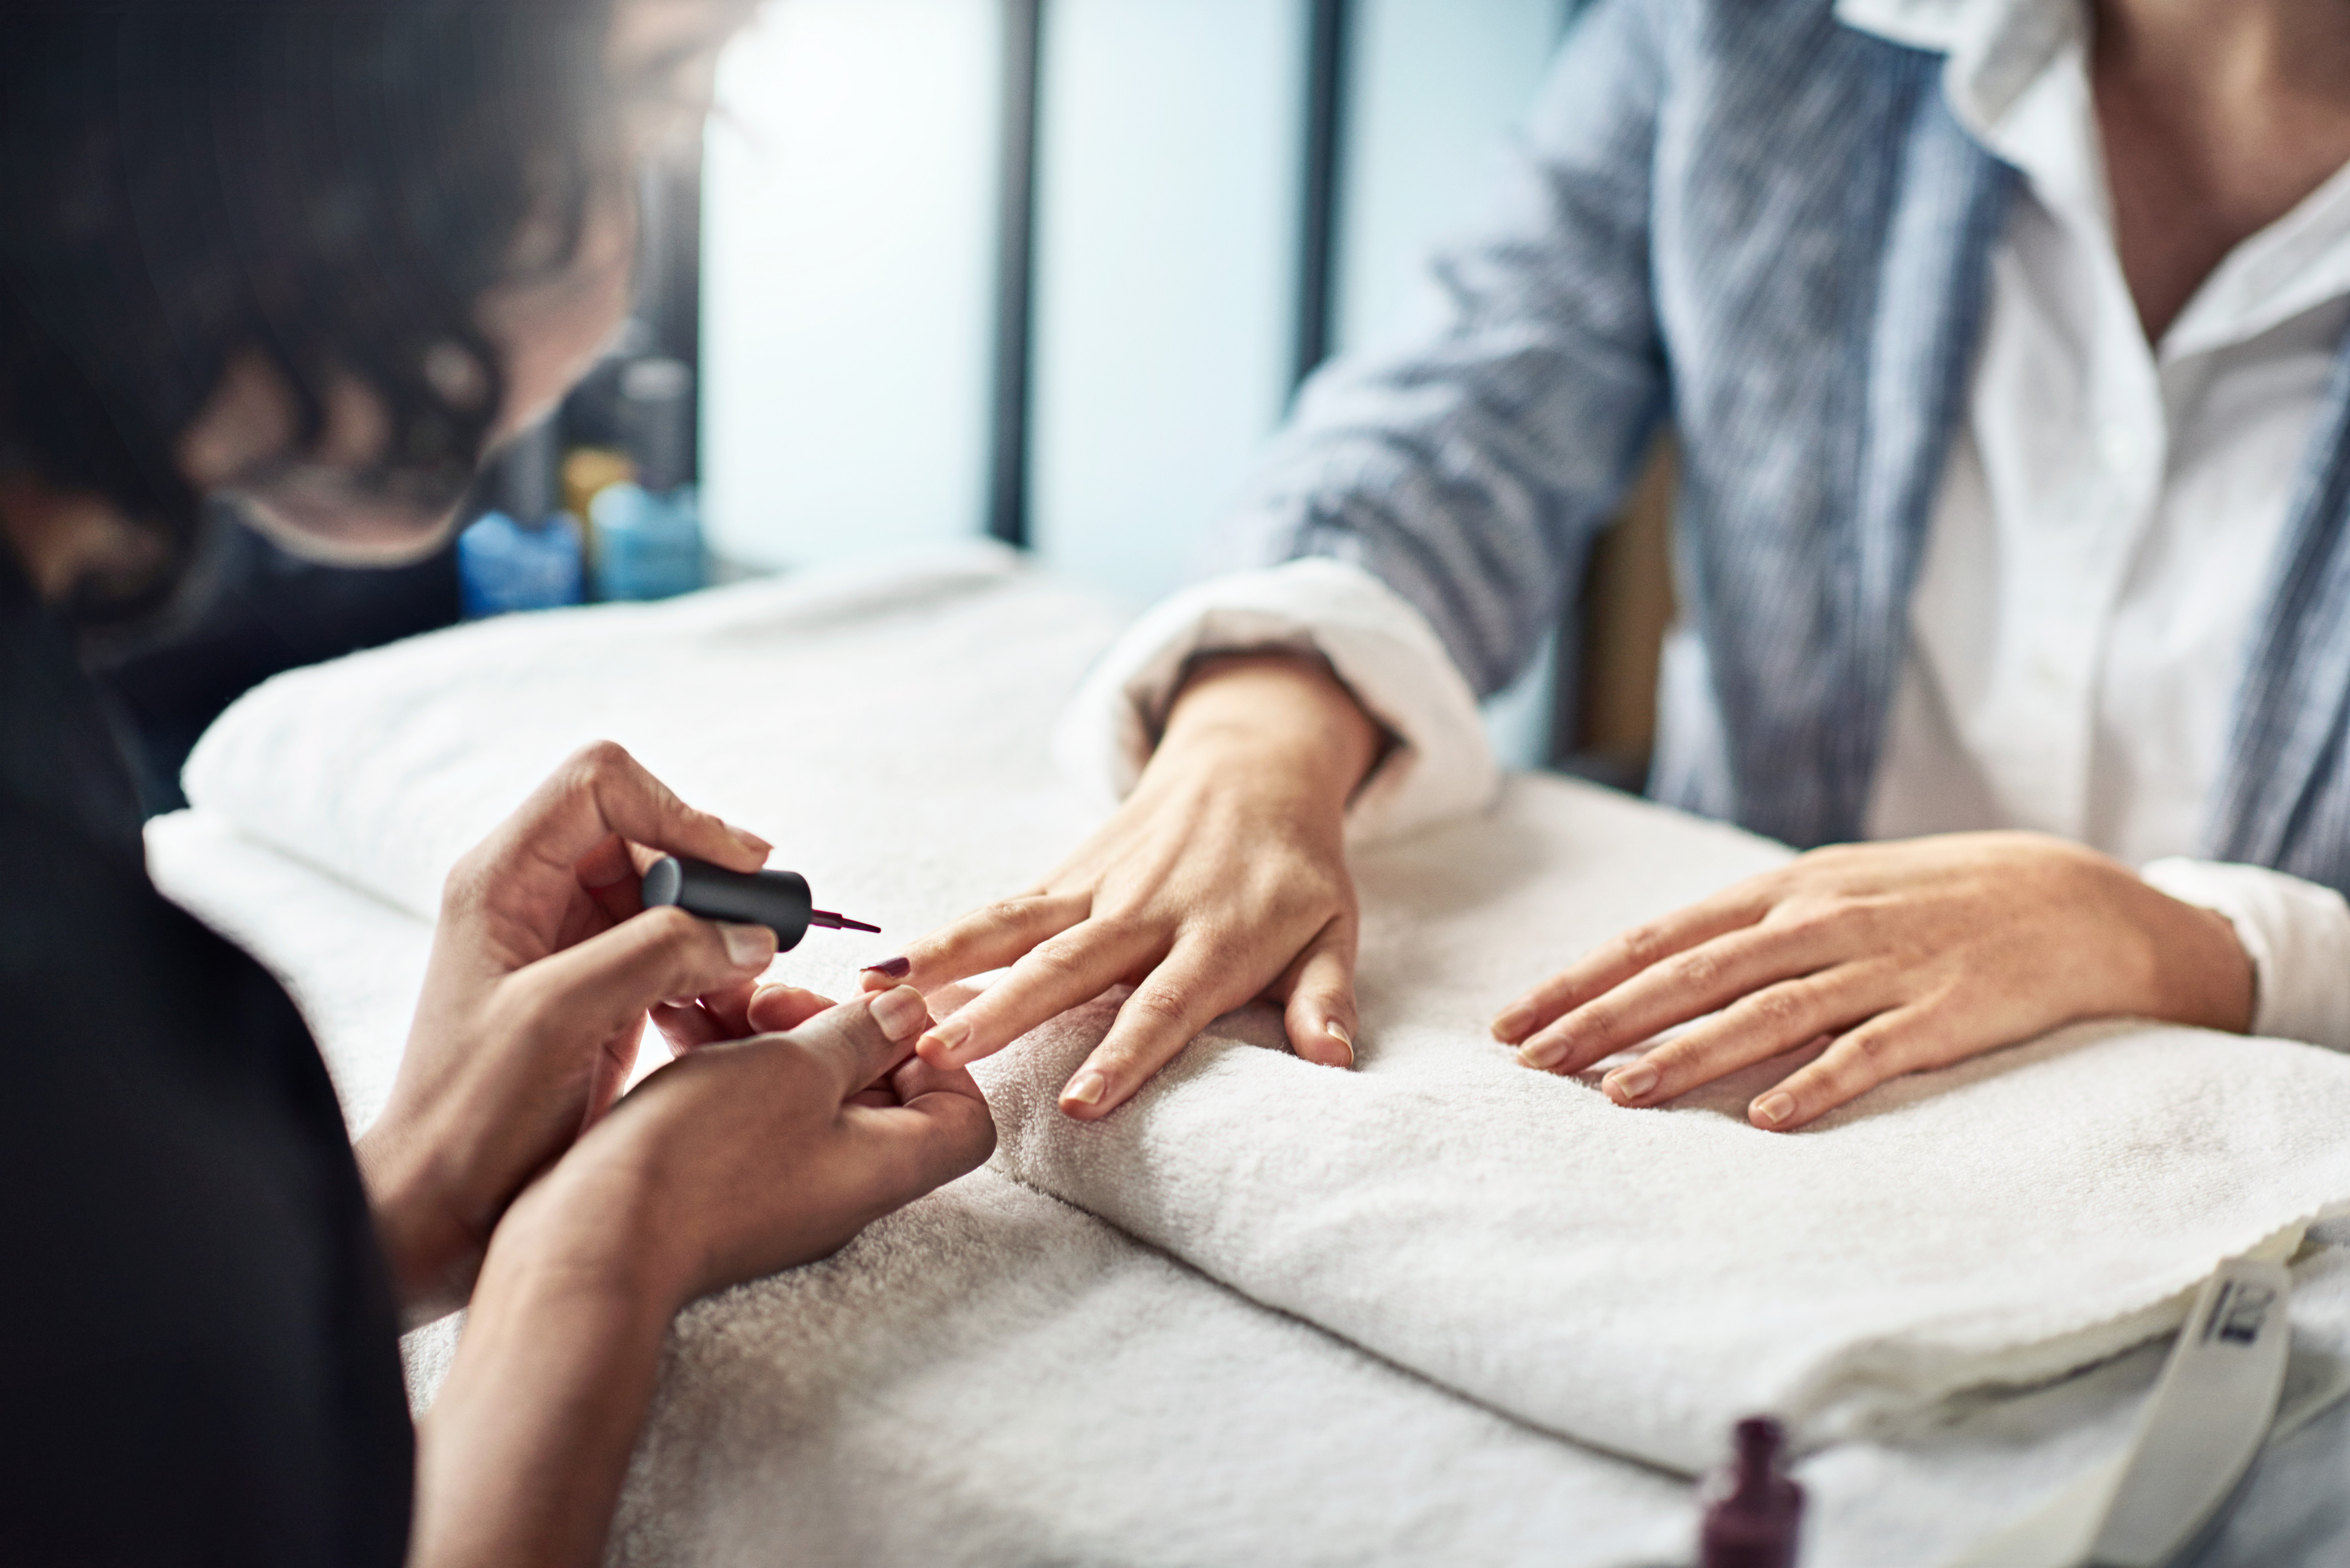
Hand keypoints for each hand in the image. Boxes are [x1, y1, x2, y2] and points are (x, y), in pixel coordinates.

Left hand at [358, 741, 781, 1316]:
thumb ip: (654, 954)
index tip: (736, 867)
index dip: (677, 810)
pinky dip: (710, 966)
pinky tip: (723, 1006)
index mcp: (502, 877)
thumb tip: (746, 931)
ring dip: (717, 922)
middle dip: (711, 870)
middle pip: (647, 830)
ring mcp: (570, 943)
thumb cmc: (469, 1115)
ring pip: (670, 890)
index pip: (602, 783)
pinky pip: (674, 946)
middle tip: (762, 925)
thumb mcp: (557, 1018)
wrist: (440, 1207)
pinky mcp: (601, 989)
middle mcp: (534, 895)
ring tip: (748, 972)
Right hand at [412, 983, 991, 1567]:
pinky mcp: (728, 1181)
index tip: (882, 1015)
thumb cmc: (702, 1157)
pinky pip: (751, 1106)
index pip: (964, 1116)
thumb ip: (858, 1034)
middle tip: (777, 998)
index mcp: (887, 1164)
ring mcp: (785, 1185)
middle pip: (879, 1090)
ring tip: (721, 999)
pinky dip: (731, 1057)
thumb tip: (908, 1012)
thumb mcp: (794, 1069)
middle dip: (834, 1025)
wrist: (594, 1242)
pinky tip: (688, 1019)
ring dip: (772, 1033)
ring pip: (805, 1089)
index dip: (939, 1056)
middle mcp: (845, 1182)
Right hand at [863, 653, 1382, 1118]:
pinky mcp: (1066, 874)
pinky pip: (999, 910)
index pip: (1165, 1005)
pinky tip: (884, 971)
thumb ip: (1325, 1000)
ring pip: (1015, 930)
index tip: (1081, 1104)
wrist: (1253, 767)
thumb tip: (1334, 1063)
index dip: (1124, 1055)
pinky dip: (942, 937)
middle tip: (942, 1058)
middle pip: (1069, 970)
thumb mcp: (1333, 930)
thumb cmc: (1294, 870)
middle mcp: (1148, 911)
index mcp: (1216, 937)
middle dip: (1004, 1015)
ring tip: (883, 1001)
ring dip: (948, 965)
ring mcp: (1098, 888)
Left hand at [1492, 831, 2254, 1130]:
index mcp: (1782, 893)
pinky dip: (1817, 1084)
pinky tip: (1769, 1119)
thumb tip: (1654, 973)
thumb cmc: (1930, 899)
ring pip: (1764, 1014)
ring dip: (1688, 1056)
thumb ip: (1748, 930)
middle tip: (1531, 1065)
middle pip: (1689, 976)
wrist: (2072, 898)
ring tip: (1619, 1095)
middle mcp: (1818, 923)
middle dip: (1602, 1021)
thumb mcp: (1829, 891)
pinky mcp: (1944, 1014)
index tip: (1513, 1024)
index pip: (1657, 941)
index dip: (1581, 982)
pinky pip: (1870, 1054)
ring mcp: (1881, 967)